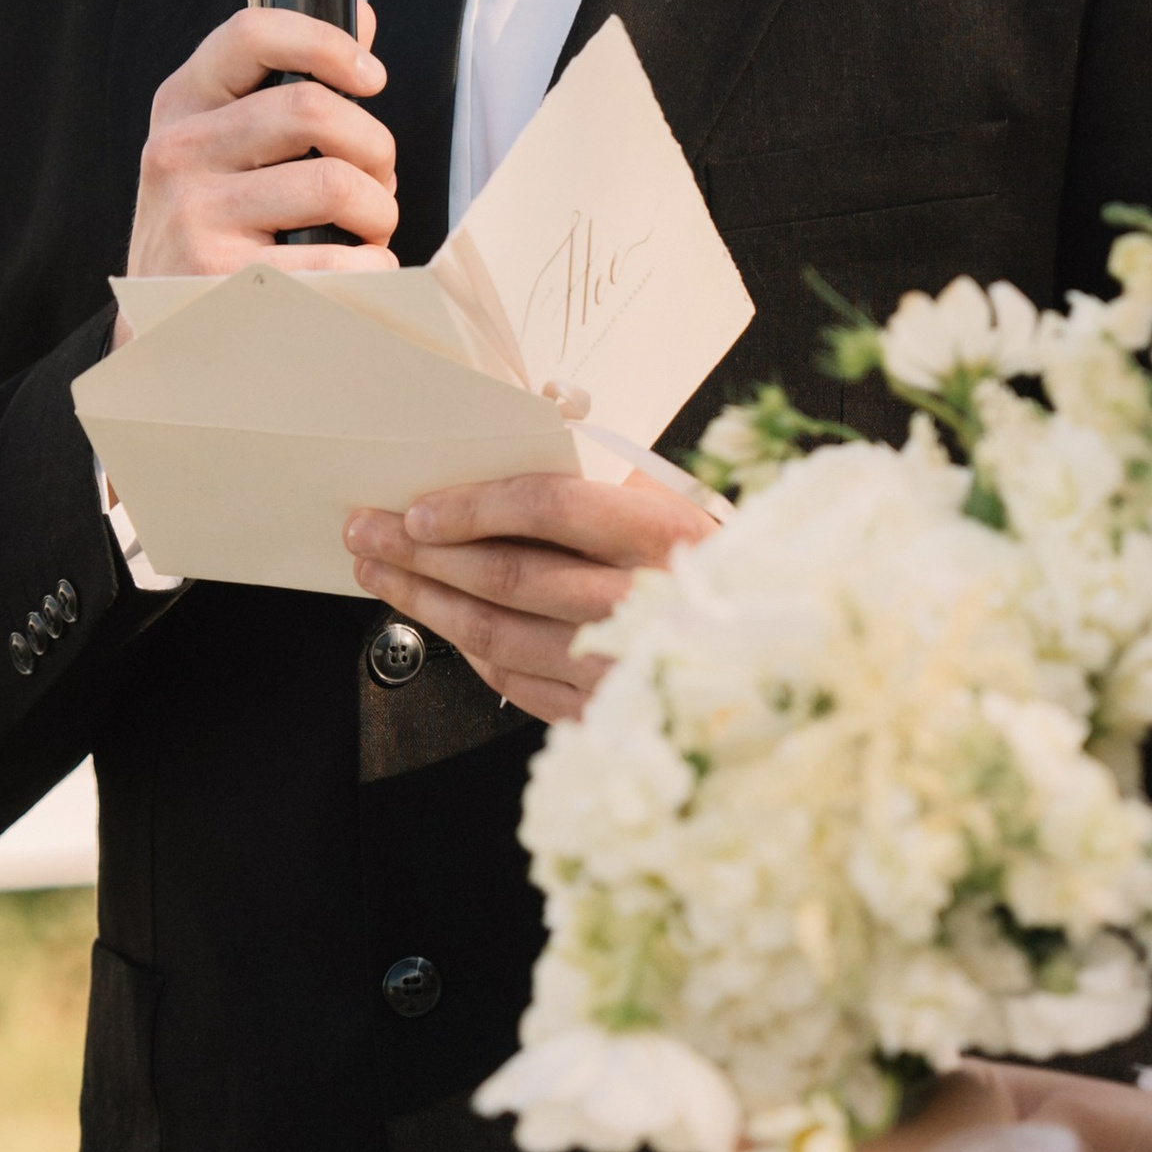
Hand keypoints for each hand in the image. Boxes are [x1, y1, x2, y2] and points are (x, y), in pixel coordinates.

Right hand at [118, 7, 394, 334]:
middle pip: (312, 110)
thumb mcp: (227, 143)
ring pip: (336, 184)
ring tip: (365, 231)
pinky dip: (371, 267)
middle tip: (378, 180)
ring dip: (378, 212)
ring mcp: (194, 215)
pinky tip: (354, 273)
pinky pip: (339, 261)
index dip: (326, 43)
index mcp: (184, 103)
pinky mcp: (222, 279)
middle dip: (374, 146)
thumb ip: (289, 84)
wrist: (163, 323)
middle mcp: (179, 151)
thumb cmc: (214, 224)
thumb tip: (358, 18)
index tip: (371, 77)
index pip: (251, 34)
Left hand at [345, 468, 717, 721]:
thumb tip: (533, 436)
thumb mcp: (688, 507)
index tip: (418, 505)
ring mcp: (621, 666)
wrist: (781, 662)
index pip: (548, 507)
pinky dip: (471, 651)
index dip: (472, 506)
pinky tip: (442, 623)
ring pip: (496, 633)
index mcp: (665, 535)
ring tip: (384, 574)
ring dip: (427, 602)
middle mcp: (640, 603)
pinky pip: (516, 682)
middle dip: (421, 551)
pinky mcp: (608, 714)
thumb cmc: (732, 572)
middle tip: (370, 532)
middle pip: (505, 573)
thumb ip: (615, 481)